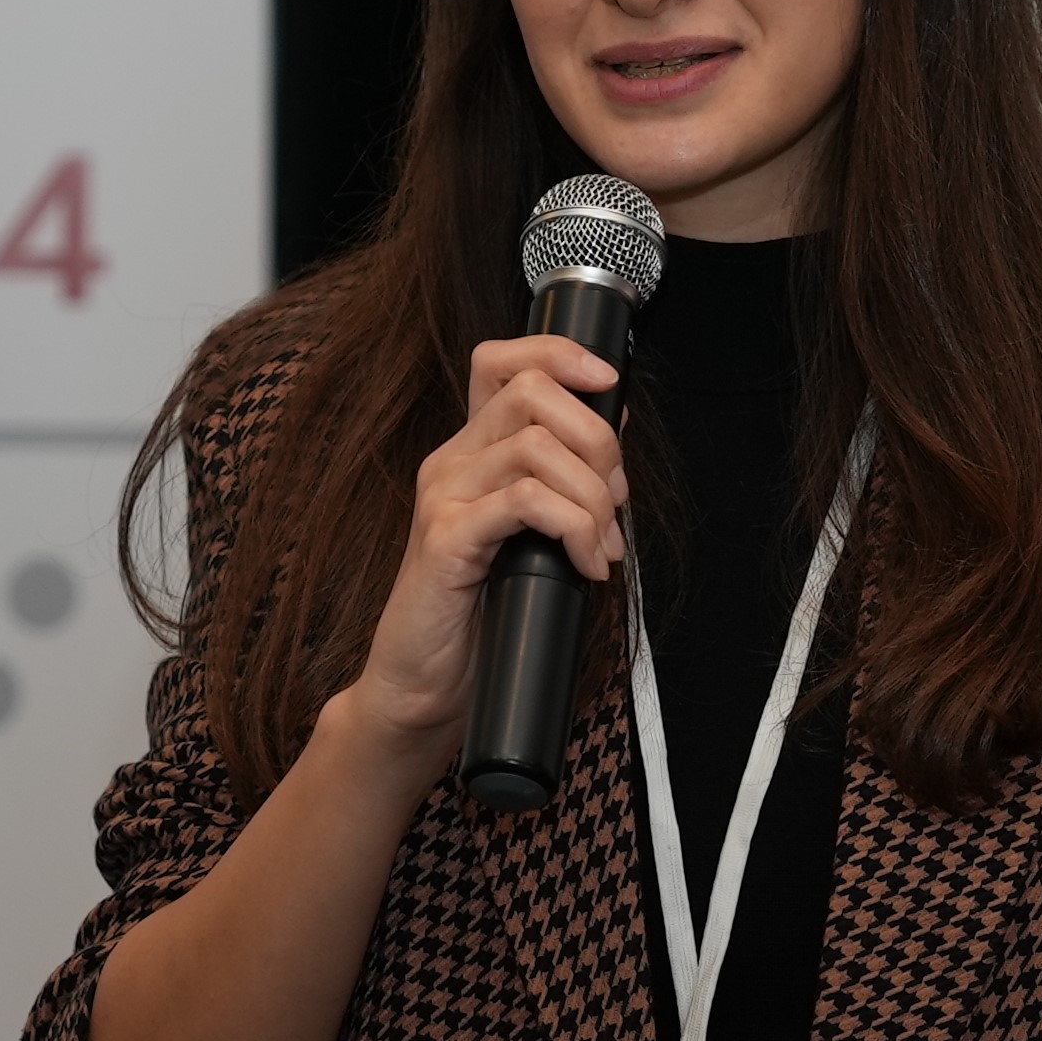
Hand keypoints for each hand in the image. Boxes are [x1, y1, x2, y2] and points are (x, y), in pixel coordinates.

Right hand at [345, 336, 630, 755]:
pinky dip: (574, 528)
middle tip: (615, 500)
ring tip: (603, 546)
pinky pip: (525, 502)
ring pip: (537, 446)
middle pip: (532, 392)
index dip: (560, 355)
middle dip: (598, 440)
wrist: (426, 685)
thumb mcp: (530, 534)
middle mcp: (451, 463)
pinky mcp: (445, 541)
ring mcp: (443, 499)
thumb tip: (613, 418)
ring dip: (592, 495)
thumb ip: (560, 478)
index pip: (502, 362)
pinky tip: (585, 565)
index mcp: (470, 454)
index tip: (607, 383)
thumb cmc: (479, 615)